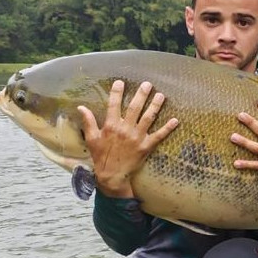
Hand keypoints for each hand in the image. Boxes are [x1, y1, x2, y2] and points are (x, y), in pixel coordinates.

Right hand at [78, 80, 178, 197]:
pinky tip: (175, 120)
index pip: (114, 105)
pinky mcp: (146, 146)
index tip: (120, 82)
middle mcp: (125, 129)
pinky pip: (159, 136)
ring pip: (148, 118)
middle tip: (148, 84)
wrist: (112, 175)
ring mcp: (137, 137)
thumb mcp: (91, 139)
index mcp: (111, 126)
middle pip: (135, 108)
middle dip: (142, 95)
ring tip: (161, 95)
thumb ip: (88, 122)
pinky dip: (168, 128)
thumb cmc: (101, 156)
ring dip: (155, 106)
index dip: (117, 93)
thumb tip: (81, 107)